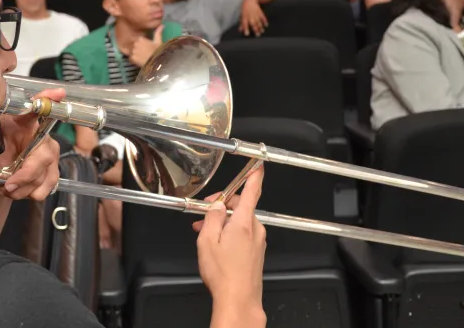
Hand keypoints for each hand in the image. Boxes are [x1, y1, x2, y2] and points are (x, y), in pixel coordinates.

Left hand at [0, 88, 63, 200]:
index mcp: (21, 122)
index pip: (36, 108)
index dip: (48, 100)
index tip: (59, 93)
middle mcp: (38, 136)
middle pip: (45, 154)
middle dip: (26, 174)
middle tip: (8, 184)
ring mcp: (47, 154)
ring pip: (46, 174)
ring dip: (24, 188)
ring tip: (6, 188)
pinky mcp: (50, 172)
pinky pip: (48, 185)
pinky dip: (29, 193)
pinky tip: (15, 191)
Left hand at [127, 24, 163, 66]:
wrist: (157, 62)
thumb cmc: (158, 51)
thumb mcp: (158, 41)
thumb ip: (158, 33)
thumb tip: (162, 25)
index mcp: (141, 39)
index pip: (138, 41)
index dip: (142, 45)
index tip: (146, 48)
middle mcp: (135, 44)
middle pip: (134, 46)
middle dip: (137, 49)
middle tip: (144, 54)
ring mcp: (133, 51)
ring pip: (132, 52)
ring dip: (135, 54)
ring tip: (141, 58)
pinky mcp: (132, 58)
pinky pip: (131, 58)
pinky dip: (134, 60)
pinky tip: (139, 61)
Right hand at [195, 165, 265, 319]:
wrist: (238, 300)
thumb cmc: (223, 274)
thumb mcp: (207, 240)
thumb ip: (211, 218)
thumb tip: (216, 205)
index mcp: (243, 222)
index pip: (252, 191)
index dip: (255, 175)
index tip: (258, 164)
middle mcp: (255, 229)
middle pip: (241, 206)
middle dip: (222, 206)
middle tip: (204, 212)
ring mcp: (258, 241)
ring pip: (240, 221)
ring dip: (223, 222)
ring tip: (205, 233)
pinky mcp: (257, 252)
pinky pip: (243, 234)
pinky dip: (230, 233)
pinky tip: (217, 245)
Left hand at [239, 0, 267, 35]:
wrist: (250, 0)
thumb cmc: (245, 9)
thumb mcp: (242, 16)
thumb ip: (241, 24)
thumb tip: (240, 30)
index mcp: (245, 17)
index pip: (245, 24)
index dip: (246, 29)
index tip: (247, 34)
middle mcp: (251, 17)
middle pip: (254, 24)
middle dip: (256, 30)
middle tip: (258, 35)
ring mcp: (256, 15)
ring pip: (259, 22)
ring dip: (261, 27)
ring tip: (262, 32)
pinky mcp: (260, 13)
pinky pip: (263, 18)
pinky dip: (265, 21)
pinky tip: (266, 25)